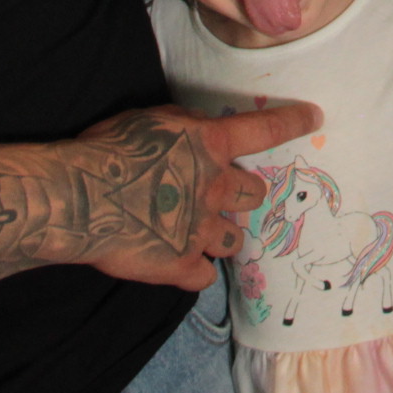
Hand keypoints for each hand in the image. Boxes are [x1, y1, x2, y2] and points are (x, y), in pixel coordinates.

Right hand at [73, 101, 320, 289]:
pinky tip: (180, 264)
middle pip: (253, 194)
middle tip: (219, 196)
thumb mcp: (151, 121)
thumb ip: (183, 130)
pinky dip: (195, 270)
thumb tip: (199, 133)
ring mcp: (200, 229)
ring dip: (220, 235)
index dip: (292, 122)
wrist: (78, 197)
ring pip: (233, 239)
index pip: (264, 130)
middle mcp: (214, 186)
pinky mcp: (180, 265)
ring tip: (195, 233)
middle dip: (243, 195)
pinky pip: (205, 276)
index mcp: (209, 144)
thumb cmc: (106, 149)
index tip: (314, 117)